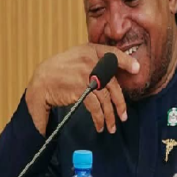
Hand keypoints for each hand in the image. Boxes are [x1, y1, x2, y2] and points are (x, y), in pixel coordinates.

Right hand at [24, 44, 140, 135]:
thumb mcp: (77, 57)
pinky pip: (96, 106)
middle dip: (120, 102)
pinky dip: (99, 118)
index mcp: (89, 50)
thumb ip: (94, 62)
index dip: (126, 61)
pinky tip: (100, 125)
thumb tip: (113, 74)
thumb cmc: (59, 71)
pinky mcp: (80, 89)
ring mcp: (86, 74)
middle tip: (123, 115)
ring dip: (110, 115)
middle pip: (113, 83)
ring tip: (112, 126)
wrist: (40, 81)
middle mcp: (89, 60)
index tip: (136, 68)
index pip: (112, 53)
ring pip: (106, 98)